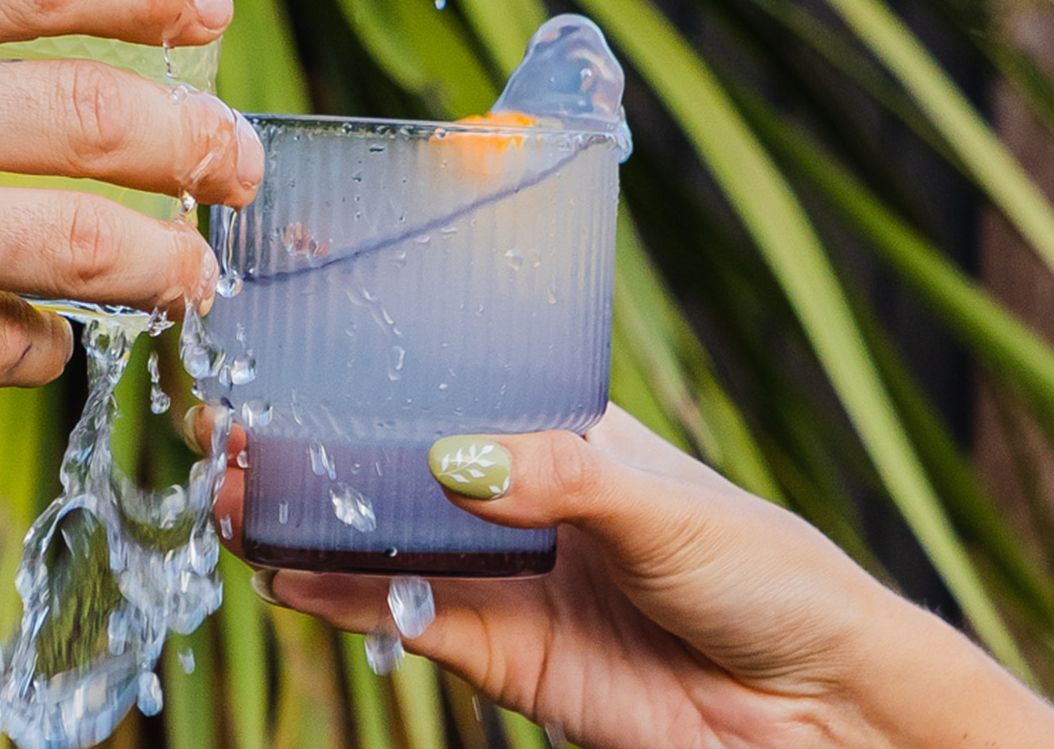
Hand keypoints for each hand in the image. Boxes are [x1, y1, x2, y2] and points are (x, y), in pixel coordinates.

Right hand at [0, 0, 260, 747]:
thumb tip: (44, 36)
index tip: (213, 11)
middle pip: (94, 116)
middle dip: (200, 142)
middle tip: (241, 159)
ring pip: (87, 246)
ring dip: (167, 263)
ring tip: (196, 271)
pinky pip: (15, 343)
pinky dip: (44, 342)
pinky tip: (40, 335)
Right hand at [203, 405, 1053, 748]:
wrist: (818, 713)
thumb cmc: (771, 577)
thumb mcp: (669, 506)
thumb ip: (561, 480)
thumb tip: (455, 460)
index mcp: (566, 438)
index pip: (455, 389)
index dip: (377, 371)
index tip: (298, 342)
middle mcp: (522, 504)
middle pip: (398, 469)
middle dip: (318, 450)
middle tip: (235, 428)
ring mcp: (506, 581)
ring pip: (383, 543)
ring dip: (310, 523)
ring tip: (235, 494)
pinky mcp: (501, 657)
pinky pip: (405, 619)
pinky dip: (344, 598)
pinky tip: (287, 570)